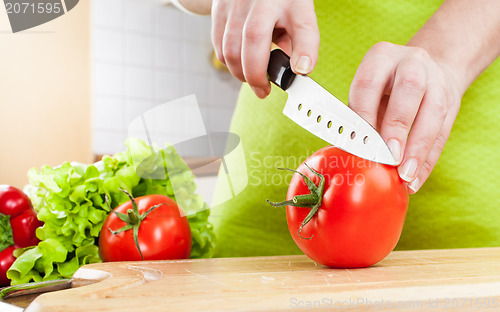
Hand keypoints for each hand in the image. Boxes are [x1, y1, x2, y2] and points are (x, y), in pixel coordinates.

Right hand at [211, 0, 318, 97]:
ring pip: (230, 50)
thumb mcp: (300, 15)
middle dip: (256, 76)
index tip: (299, 72)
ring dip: (240, 72)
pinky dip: (229, 62)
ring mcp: (235, 4)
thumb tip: (298, 70)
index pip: (298, 28)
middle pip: (253, 41)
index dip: (302, 51)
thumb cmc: (281, 2)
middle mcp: (258, 0)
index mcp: (285, 1)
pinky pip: (219, 47)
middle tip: (263, 90)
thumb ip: (303, 43)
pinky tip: (241, 64)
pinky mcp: (219, 10)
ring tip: (252, 77)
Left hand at [348, 42, 461, 192]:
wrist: (428, 68)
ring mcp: (436, 81)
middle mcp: (412, 63)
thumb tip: (348, 149)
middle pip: (408, 90)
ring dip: (418, 148)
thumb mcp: (368, 90)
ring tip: (405, 174)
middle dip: (398, 126)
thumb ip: (359, 115)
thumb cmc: (385, 87)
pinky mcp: (452, 102)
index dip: (364, 114)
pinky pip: (443, 134)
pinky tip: (415, 179)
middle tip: (390, 157)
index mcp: (381, 57)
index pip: (369, 84)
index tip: (361, 143)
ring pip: (432, 113)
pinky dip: (427, 160)